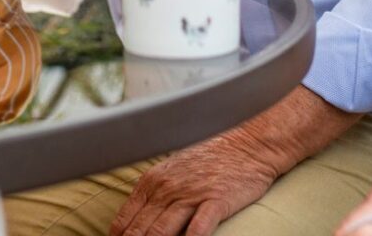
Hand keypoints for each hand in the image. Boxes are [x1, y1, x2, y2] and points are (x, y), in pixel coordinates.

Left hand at [110, 126, 283, 235]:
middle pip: (139, 232)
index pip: (123, 222)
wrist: (247, 144)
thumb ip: (152, 196)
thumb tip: (131, 225)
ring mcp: (191, 194)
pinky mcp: (216, 200)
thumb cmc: (209, 160)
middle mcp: (167, 188)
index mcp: (151, 182)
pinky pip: (197, 228)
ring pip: (161, 232)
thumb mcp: (172, 172)